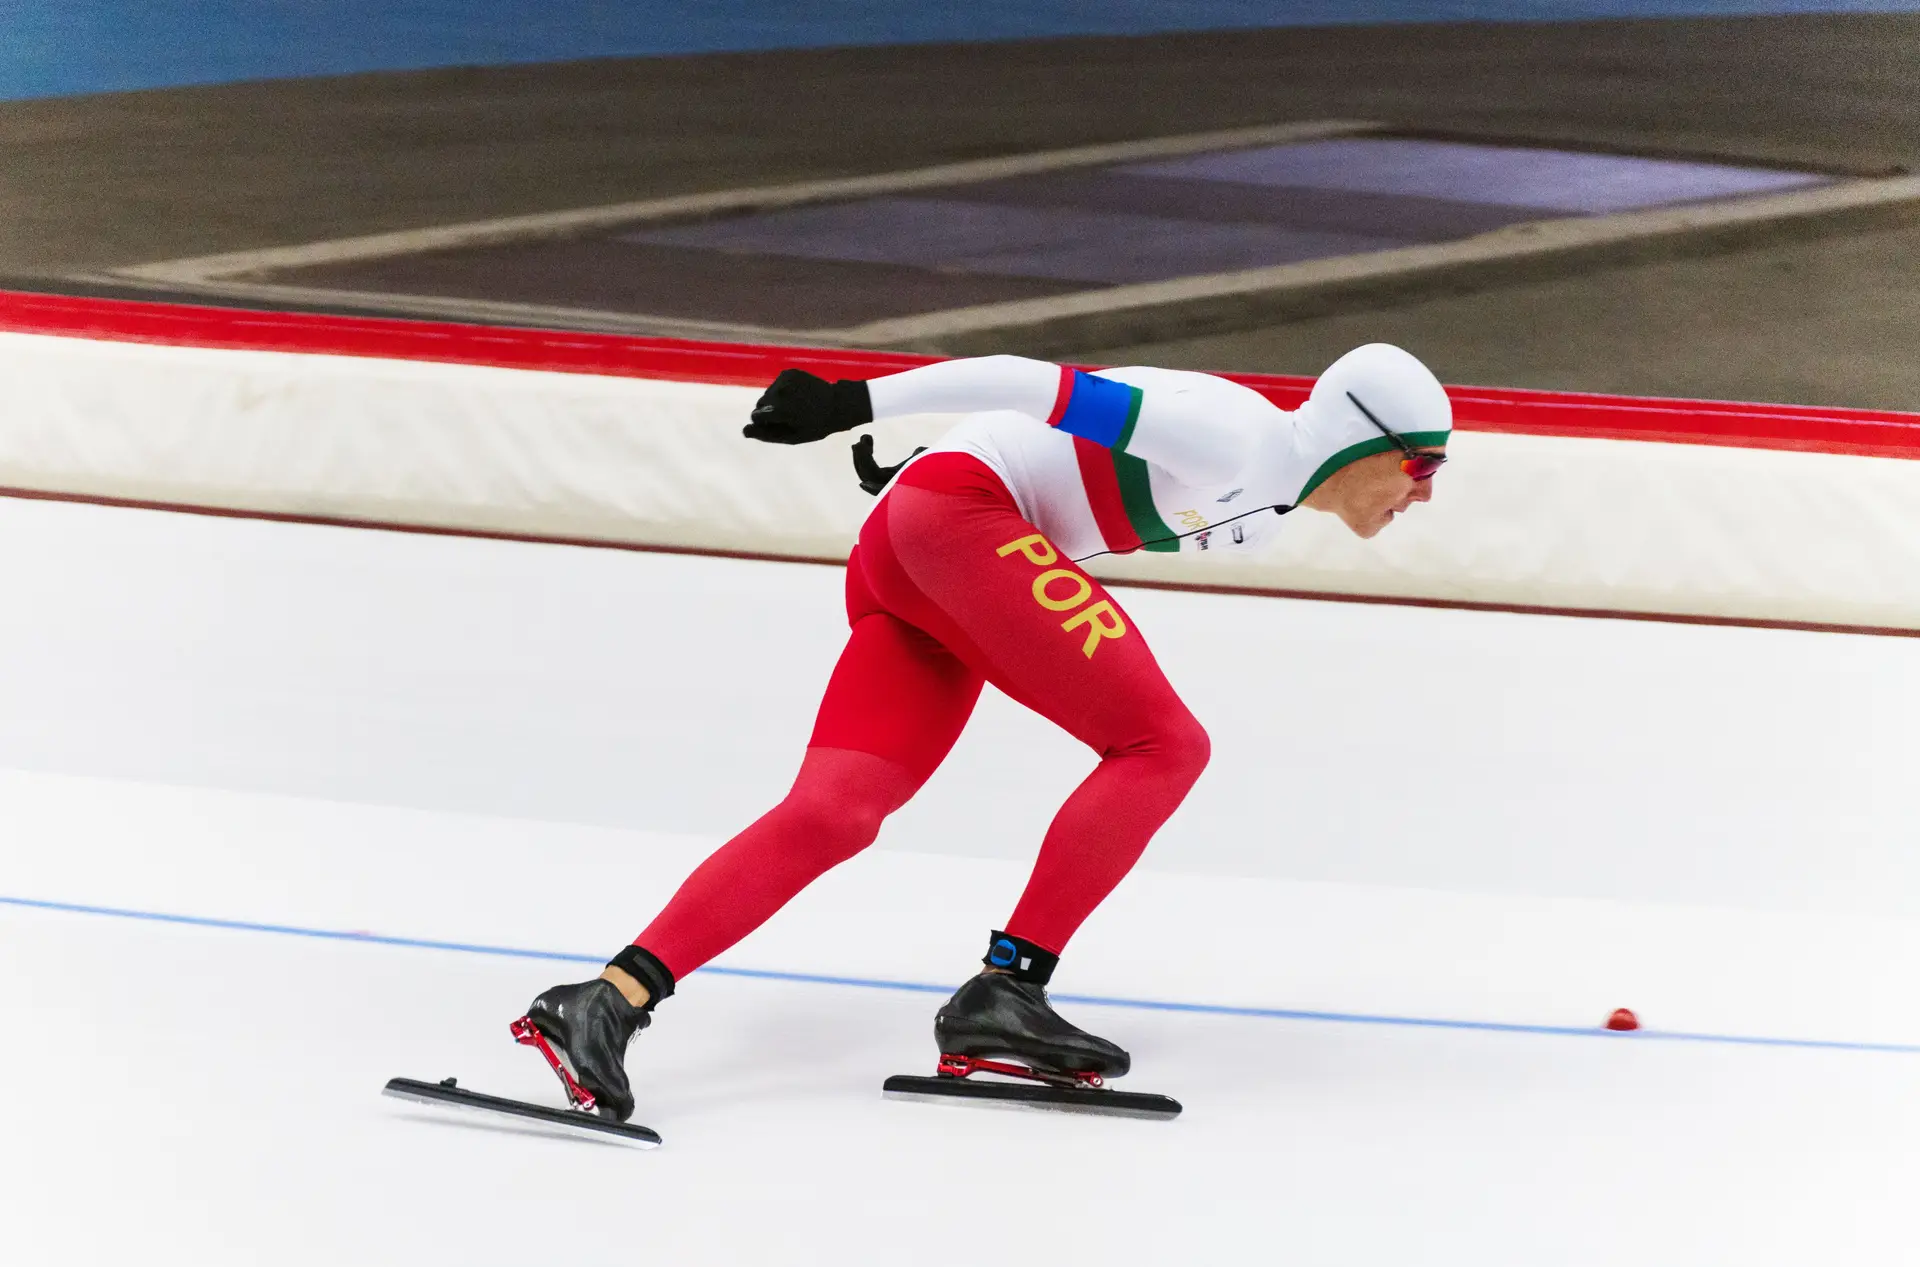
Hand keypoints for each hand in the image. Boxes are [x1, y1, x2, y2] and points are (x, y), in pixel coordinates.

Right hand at [743, 369, 872, 443]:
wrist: (837, 404)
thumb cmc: (815, 426)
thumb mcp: (792, 437)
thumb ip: (766, 434)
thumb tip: (744, 431)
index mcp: (779, 411)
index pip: (755, 416)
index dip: (765, 423)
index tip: (778, 425)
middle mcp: (779, 393)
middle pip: (760, 404)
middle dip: (770, 411)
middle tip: (790, 416)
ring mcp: (784, 381)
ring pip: (768, 394)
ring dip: (776, 400)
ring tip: (795, 406)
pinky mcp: (788, 373)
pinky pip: (776, 384)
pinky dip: (783, 390)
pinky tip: (797, 395)